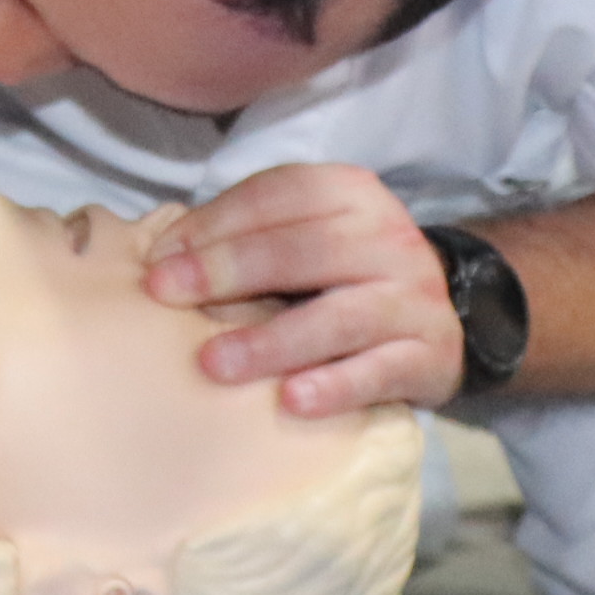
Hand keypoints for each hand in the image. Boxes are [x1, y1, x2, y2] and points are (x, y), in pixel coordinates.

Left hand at [145, 162, 463, 417]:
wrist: (437, 316)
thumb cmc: (341, 274)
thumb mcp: (303, 236)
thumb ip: (245, 238)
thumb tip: (160, 259)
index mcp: (351, 193)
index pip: (278, 195)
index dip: (214, 224)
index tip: (158, 260)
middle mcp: (389, 236)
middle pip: (305, 249)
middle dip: (229, 271)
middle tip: (168, 297)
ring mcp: (415, 297)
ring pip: (341, 316)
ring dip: (272, 341)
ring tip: (214, 363)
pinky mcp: (432, 355)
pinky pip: (381, 372)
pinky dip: (336, 386)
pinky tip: (291, 401)